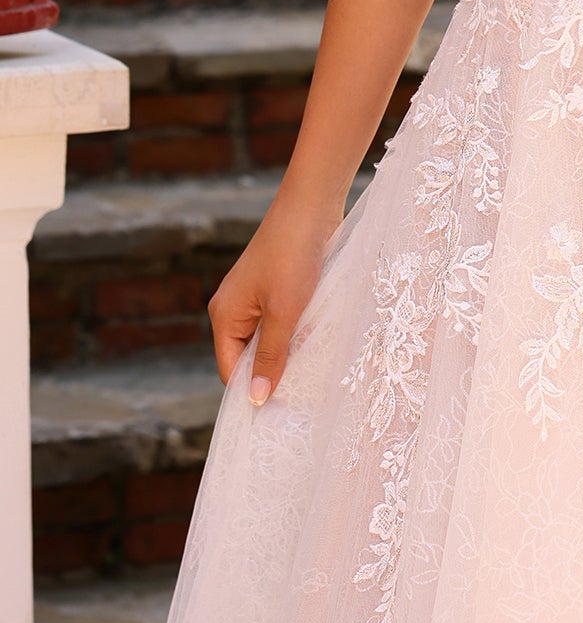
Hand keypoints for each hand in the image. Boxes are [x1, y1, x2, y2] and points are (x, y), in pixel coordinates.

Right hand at [208, 191, 342, 405]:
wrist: (311, 208)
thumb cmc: (293, 257)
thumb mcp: (284, 312)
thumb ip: (271, 355)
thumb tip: (256, 398)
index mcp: (225, 316)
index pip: (231, 370)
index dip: (252, 391)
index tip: (279, 415)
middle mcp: (234, 309)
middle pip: (249, 357)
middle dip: (273, 373)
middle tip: (301, 399)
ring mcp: (255, 299)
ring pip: (269, 340)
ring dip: (289, 352)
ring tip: (312, 374)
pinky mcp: (276, 289)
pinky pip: (282, 323)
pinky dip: (296, 333)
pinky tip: (317, 343)